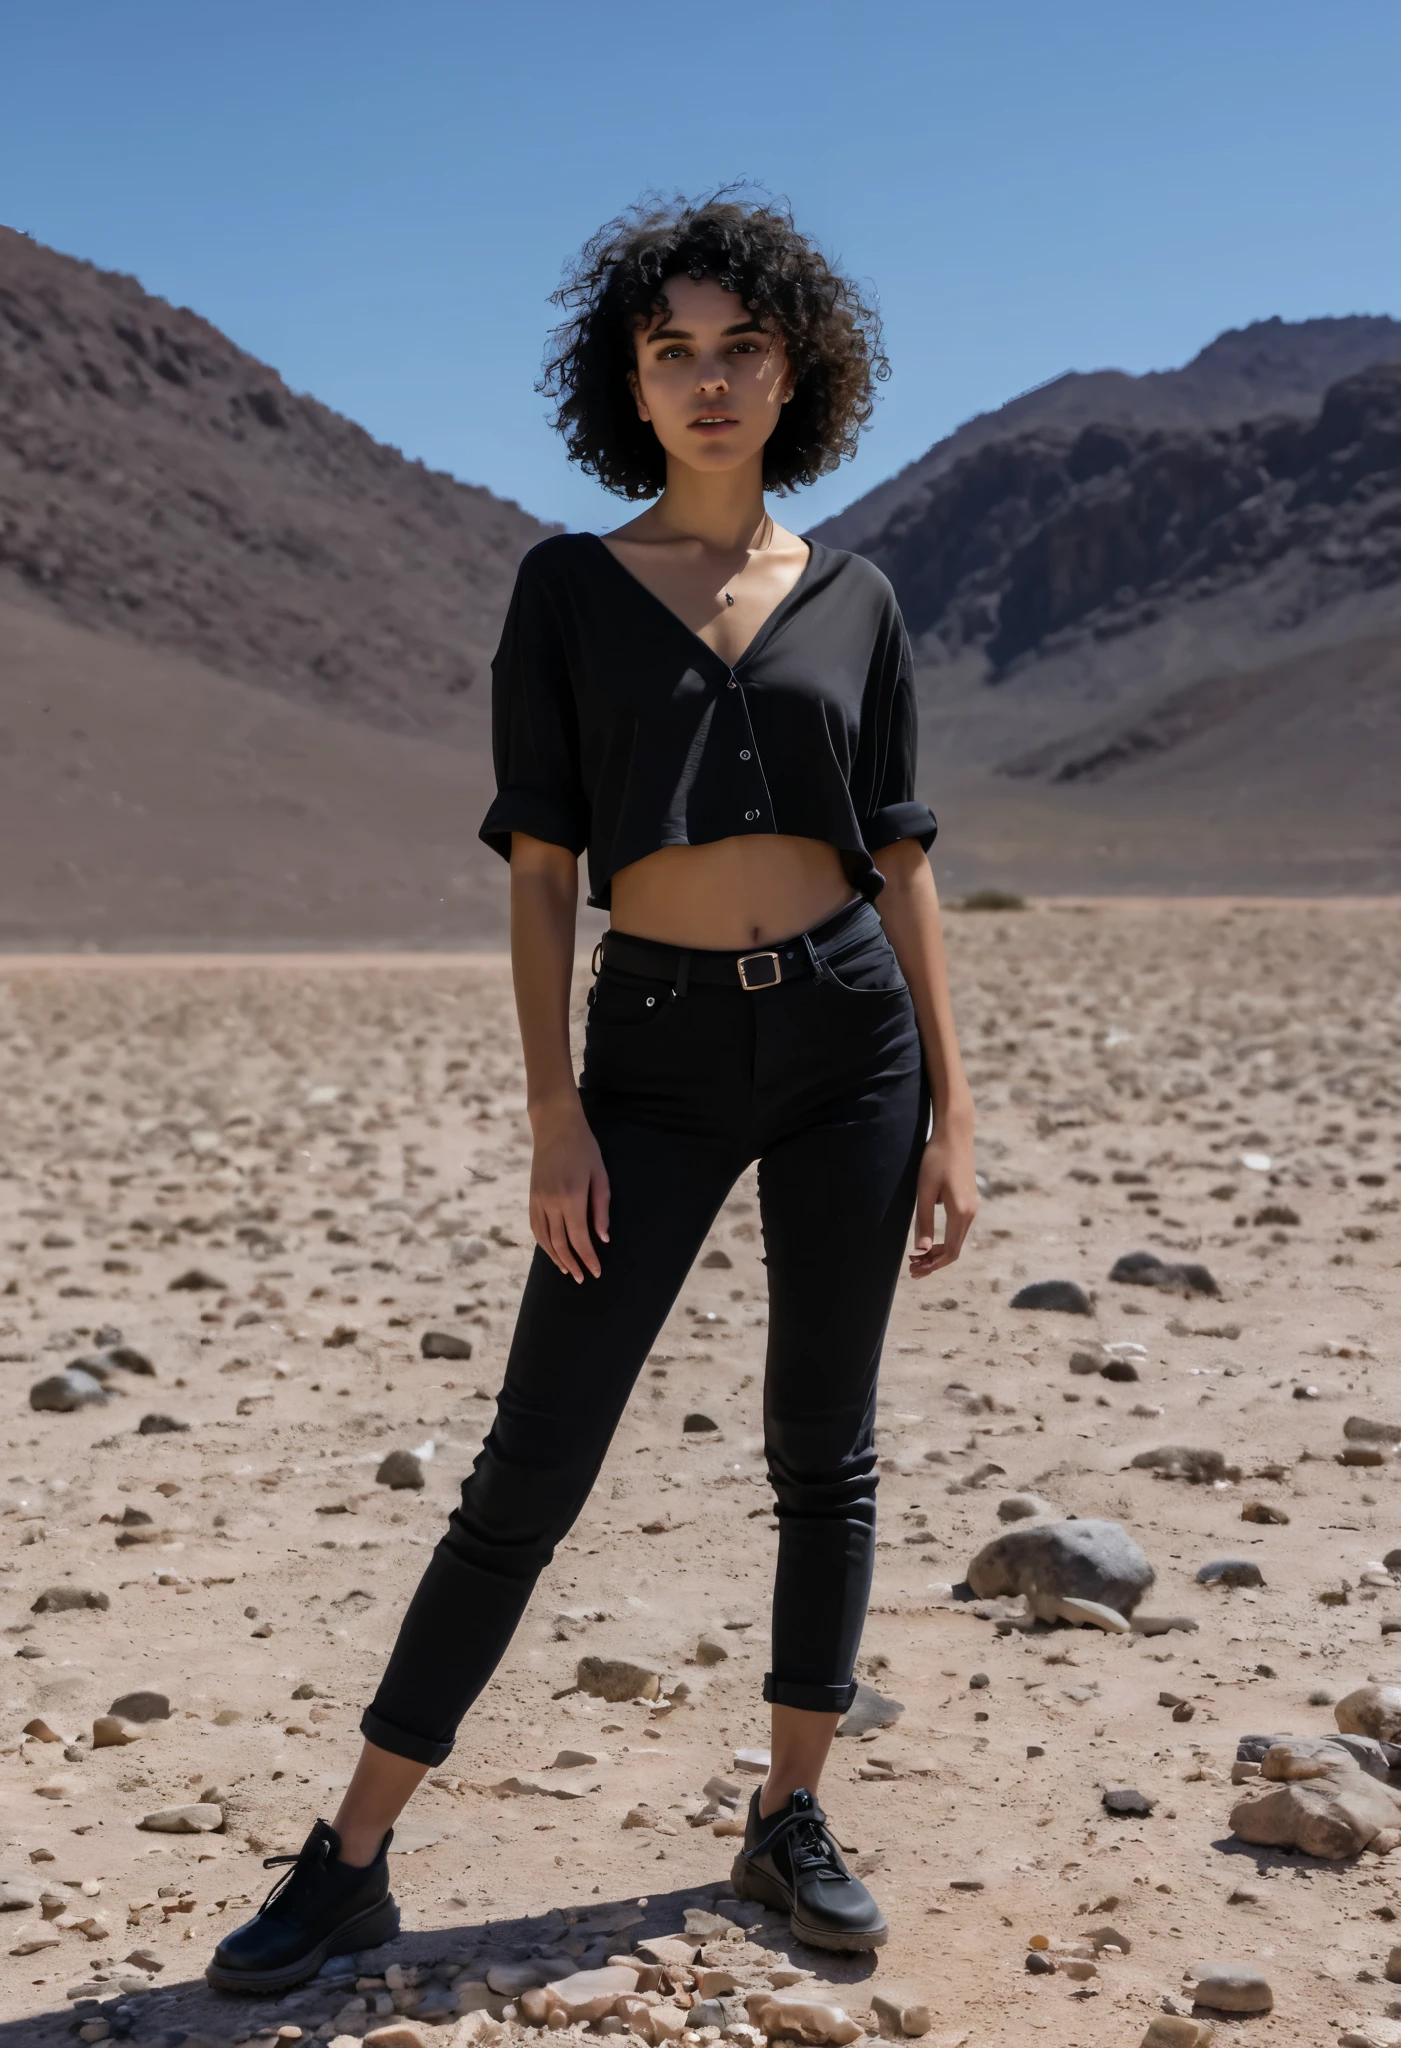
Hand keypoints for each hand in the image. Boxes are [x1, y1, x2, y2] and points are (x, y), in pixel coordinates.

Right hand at [527, 1094, 610, 1282]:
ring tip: (567, 1270)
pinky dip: (543, 1243)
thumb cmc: (584, 1148)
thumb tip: (603, 1237)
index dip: (588, 1258)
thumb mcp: (600, 1175)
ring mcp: (538, 1200)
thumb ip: (601, 1208)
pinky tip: (552, 1251)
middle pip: (560, 1243)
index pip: (579, 1238)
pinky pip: (535, 1227)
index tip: (596, 1272)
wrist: (555, 1126)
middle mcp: (551, 1202)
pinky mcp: (531, 1197)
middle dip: (572, 1264)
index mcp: (572, 1197)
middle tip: (582, 1278)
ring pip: (544, 1239)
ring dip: (555, 1258)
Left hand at [909, 1115, 977, 1276]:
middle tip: (912, 1269)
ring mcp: (972, 1206)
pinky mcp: (968, 1200)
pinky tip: (927, 1240)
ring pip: (956, 1239)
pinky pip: (957, 1228)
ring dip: (938, 1251)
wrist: (954, 1134)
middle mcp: (971, 1212)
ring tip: (917, 1257)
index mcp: (961, 1212)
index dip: (932, 1264)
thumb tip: (920, 1251)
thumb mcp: (925, 1191)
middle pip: (955, 1249)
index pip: (950, 1251)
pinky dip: (943, 1239)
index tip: (913, 1268)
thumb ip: (923, 1221)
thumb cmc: (936, 1159)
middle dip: (934, 1262)